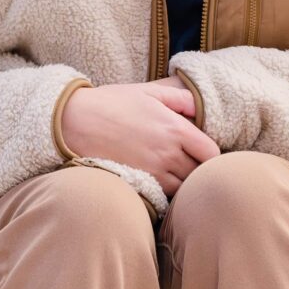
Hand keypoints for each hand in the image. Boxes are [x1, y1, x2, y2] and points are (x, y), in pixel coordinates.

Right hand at [60, 79, 219, 197]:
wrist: (76, 121)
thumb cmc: (112, 102)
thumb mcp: (148, 91)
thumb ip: (179, 98)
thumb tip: (198, 108)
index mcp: (175, 128)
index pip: (211, 152)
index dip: (210, 153)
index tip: (201, 150)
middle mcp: (167, 153)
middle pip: (199, 173)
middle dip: (198, 168)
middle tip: (190, 161)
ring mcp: (152, 171)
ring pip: (182, 188)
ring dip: (182, 182)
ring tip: (174, 171)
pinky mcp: (138, 183)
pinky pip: (162, 196)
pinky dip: (165, 191)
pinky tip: (159, 179)